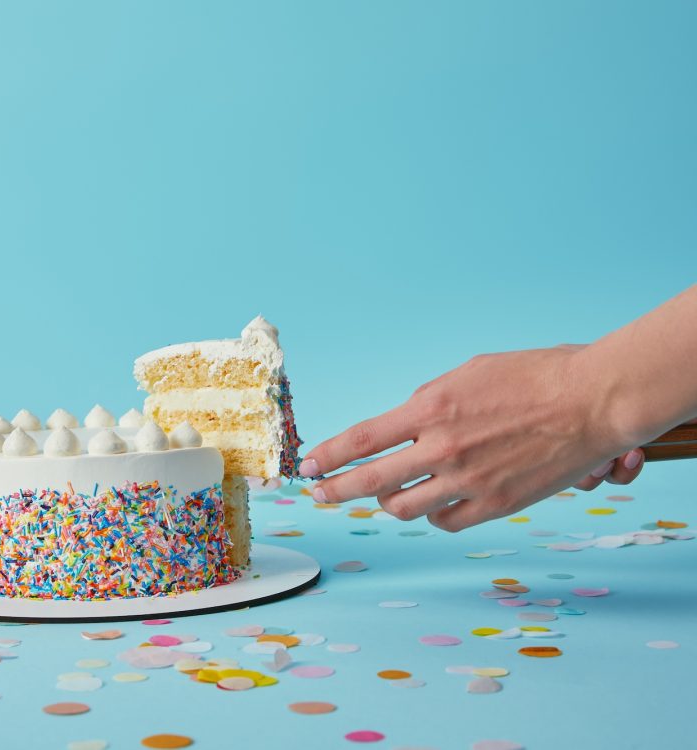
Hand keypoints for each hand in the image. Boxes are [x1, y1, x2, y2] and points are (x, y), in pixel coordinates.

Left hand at [299, 347, 636, 530]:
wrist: (593, 401)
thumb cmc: (534, 377)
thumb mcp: (468, 374)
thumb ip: (429, 402)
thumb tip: (406, 422)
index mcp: (431, 408)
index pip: (362, 440)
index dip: (328, 456)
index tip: (308, 466)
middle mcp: (442, 448)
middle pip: (370, 481)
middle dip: (336, 490)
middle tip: (319, 495)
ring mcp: (468, 480)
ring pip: (403, 507)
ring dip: (386, 502)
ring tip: (382, 497)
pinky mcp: (494, 504)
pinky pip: (445, 521)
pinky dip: (432, 514)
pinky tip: (432, 504)